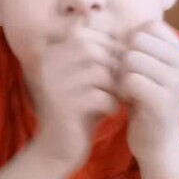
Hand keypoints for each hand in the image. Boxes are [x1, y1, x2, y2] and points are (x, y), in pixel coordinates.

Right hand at [27, 25, 121, 174]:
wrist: (59, 147)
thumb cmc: (81, 108)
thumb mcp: (90, 77)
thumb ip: (103, 53)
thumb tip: (130, 31)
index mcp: (52, 52)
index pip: (87, 34)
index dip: (111, 47)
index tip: (121, 66)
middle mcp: (49, 65)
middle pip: (92, 50)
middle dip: (115, 64)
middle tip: (126, 81)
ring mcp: (54, 86)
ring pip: (98, 72)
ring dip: (116, 84)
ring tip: (122, 95)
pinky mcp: (63, 108)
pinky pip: (98, 97)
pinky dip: (112, 103)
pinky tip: (113, 110)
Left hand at [119, 21, 178, 164]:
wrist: (157, 142)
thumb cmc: (146, 100)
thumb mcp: (149, 68)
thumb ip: (141, 45)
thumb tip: (115, 18)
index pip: (148, 26)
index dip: (131, 41)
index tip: (131, 62)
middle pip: (137, 40)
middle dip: (123, 57)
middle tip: (125, 78)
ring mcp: (176, 81)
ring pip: (131, 58)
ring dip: (120, 74)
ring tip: (126, 89)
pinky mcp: (163, 100)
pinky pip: (129, 80)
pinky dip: (121, 90)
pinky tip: (125, 100)